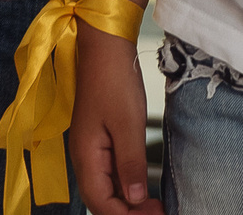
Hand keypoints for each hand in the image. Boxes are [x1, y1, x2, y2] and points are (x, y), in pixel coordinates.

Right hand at [70, 28, 152, 212]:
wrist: (105, 45)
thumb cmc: (115, 80)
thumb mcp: (128, 124)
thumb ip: (131, 164)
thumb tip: (134, 199)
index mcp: (85, 156)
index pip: (100, 203)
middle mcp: (84, 156)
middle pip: (101, 199)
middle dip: (127, 212)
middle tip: (158, 213)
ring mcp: (92, 147)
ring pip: (107, 186)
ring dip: (128, 200)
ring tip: (154, 205)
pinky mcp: (101, 137)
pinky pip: (111, 170)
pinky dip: (127, 183)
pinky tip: (144, 185)